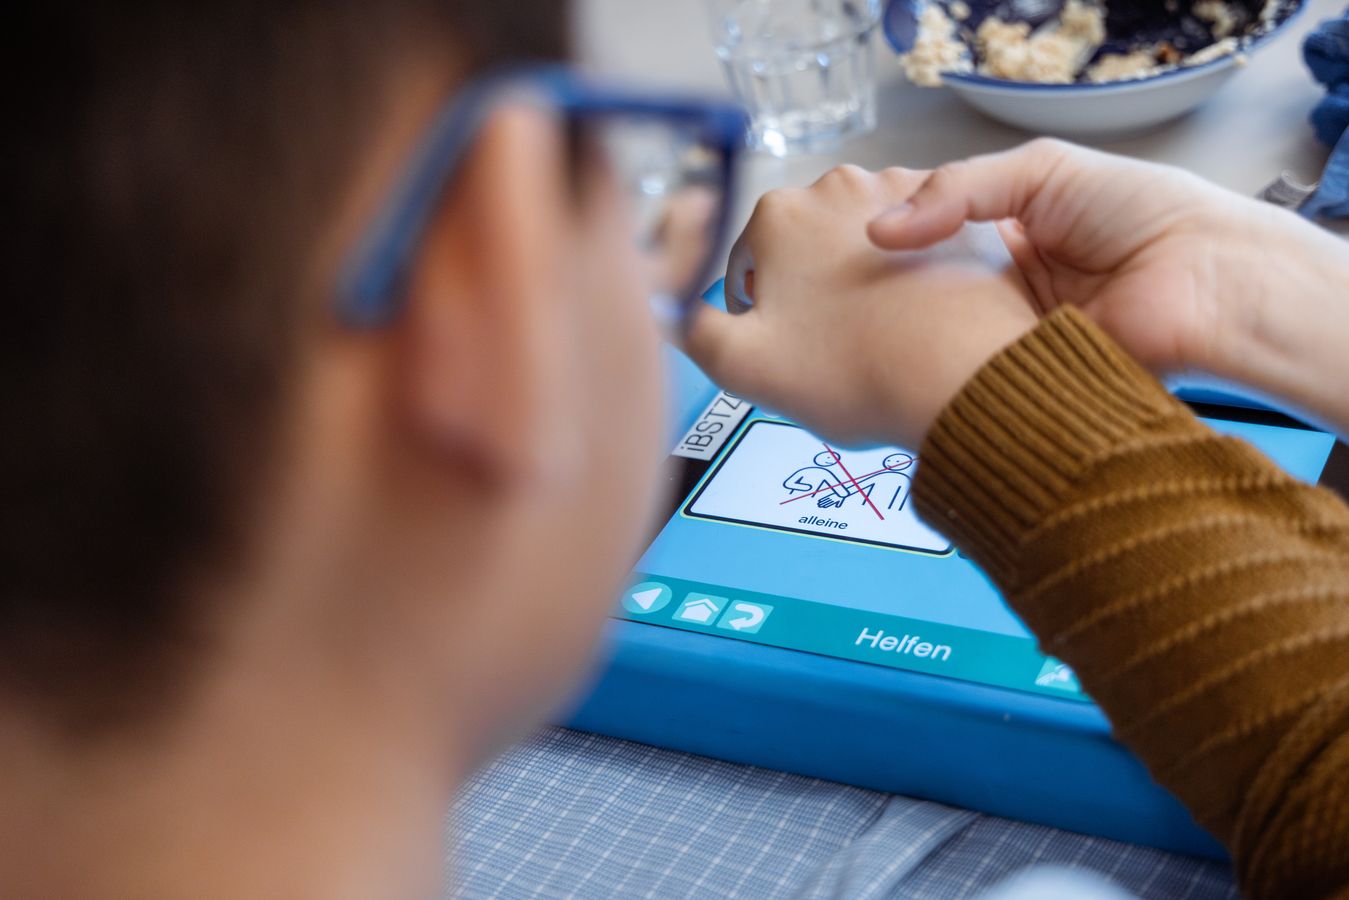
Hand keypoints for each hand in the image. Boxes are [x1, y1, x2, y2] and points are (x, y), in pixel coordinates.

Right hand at [684, 165, 1037, 449]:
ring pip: (862, 242)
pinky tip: (920, 320)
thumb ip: (691, 332)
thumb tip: (669, 309)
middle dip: (812, 289)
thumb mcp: (744, 364)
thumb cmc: (854, 372)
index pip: (749, 262)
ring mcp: (904, 193)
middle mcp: (837, 186)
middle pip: (807, 246)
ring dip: (863, 280)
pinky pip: (919, 244)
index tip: (784, 348)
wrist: (966, 380)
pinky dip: (912, 275)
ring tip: (880, 336)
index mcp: (777, 215)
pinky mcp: (958, 214)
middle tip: (832, 348)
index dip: (759, 312)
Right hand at [867, 139, 1348, 436]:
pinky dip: (953, 375)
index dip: (899, 244)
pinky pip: (979, 381)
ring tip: (864, 331)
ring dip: (919, 336)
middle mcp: (1010, 290)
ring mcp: (1016, 339)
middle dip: (899, 297)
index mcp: (1012, 238)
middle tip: (849, 297)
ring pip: (948, 341)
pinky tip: (909, 367)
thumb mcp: (1042, 171)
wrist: (1207, 282)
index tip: (853, 249)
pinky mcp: (1028, 383)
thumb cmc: (1141, 213)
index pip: (937, 243)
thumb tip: (879, 231)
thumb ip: (958, 189)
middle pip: (935, 295)